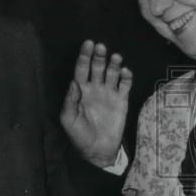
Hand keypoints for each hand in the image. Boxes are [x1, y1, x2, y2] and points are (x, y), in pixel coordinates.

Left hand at [60, 40, 131, 167]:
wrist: (98, 151)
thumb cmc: (79, 135)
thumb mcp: (69, 120)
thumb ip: (70, 101)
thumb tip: (73, 83)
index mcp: (80, 90)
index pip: (82, 69)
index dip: (84, 56)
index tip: (88, 44)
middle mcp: (95, 88)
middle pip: (97, 67)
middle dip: (99, 56)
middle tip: (101, 47)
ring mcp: (109, 93)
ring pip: (112, 73)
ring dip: (114, 64)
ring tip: (115, 57)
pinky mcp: (121, 101)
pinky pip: (125, 85)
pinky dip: (126, 77)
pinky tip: (125, 71)